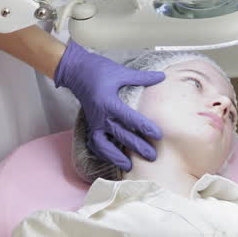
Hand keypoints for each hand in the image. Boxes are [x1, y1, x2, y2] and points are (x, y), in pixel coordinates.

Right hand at [54, 41, 164, 170]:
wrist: (75, 71)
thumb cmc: (98, 70)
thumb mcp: (120, 72)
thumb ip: (141, 77)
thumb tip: (162, 76)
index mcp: (109, 102)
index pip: (130, 118)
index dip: (145, 127)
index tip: (158, 135)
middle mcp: (101, 116)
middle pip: (121, 135)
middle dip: (137, 147)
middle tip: (152, 156)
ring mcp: (94, 122)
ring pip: (104, 145)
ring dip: (116, 157)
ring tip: (130, 166)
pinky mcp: (90, 125)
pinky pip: (95, 144)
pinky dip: (103, 154)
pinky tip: (114, 160)